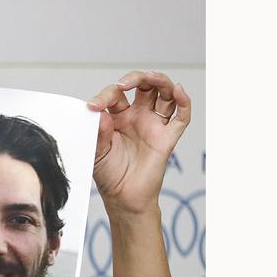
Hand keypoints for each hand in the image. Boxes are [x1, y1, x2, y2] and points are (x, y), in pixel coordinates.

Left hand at [87, 71, 191, 214]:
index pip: (116, 95)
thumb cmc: (109, 175)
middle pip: (144, 85)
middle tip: (124, 84)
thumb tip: (100, 113)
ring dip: (160, 81)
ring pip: (164, 94)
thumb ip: (99, 133)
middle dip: (136, 78)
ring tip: (151, 78)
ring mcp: (154, 125)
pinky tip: (178, 91)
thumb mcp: (97, 152)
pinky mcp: (168, 137)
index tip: (93, 106)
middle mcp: (138, 116)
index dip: (105, 96)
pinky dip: (184, 101)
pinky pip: (181, 116)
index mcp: (118, 117)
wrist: (124, 198)